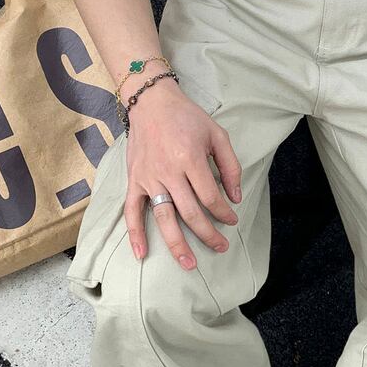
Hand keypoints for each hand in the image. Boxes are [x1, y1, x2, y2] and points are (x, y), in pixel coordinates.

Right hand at [122, 78, 241, 270]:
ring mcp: (149, 178)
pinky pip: (132, 211)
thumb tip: (235, 196)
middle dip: (208, 234)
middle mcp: (169, 171)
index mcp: (191, 159)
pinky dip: (135, 234)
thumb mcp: (217, 134)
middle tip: (221, 247)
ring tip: (190, 264)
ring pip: (164, 218)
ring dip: (177, 244)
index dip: (223, 213)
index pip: (210, 197)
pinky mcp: (134, 180)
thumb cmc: (187, 117)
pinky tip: (142, 254)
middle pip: (190, 213)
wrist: (152, 103)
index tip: (231, 220)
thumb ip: (229, 166)